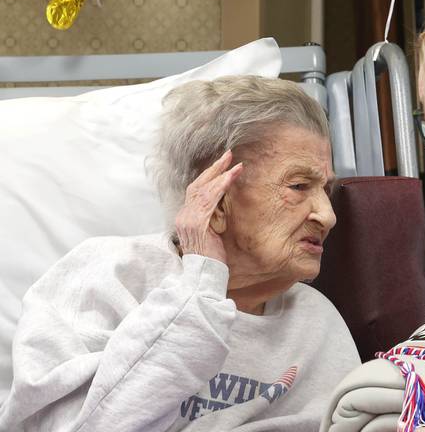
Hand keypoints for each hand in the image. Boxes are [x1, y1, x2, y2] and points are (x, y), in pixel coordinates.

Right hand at [174, 149, 241, 264]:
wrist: (205, 276)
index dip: (209, 177)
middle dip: (213, 168)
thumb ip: (213, 218)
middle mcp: (183, 216)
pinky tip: (230, 178)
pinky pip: (209, 199)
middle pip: (197, 185)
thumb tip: (223, 205)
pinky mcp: (196, 223)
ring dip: (220, 174)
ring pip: (203, 189)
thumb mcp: (212, 235)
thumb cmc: (212, 260)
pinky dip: (220, 186)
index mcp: (186, 218)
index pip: (196, 192)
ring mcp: (188, 219)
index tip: (223, 166)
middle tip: (228, 155)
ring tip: (234, 164)